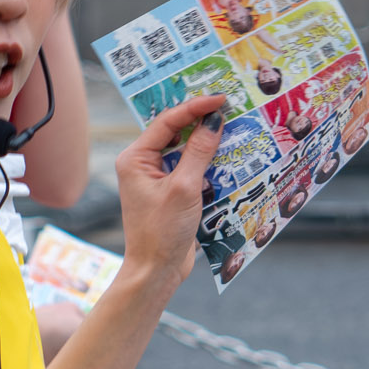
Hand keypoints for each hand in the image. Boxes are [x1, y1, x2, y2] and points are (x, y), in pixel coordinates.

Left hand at [116, 94, 225, 286]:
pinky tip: (229, 154)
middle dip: (201, 119)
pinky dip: (208, 161)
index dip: (195, 107)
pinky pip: (190, 168)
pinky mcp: (171, 192)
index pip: (167, 122)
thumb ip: (199, 151)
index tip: (220, 98)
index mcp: (135, 158)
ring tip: (233, 124)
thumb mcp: (185, 188)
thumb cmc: (162, 231)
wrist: (157, 270)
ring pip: (185, 149)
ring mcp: (156, 178)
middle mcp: (142, 164)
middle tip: (229, 105)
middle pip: (175, 131)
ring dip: (207, 140)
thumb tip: (214, 120)